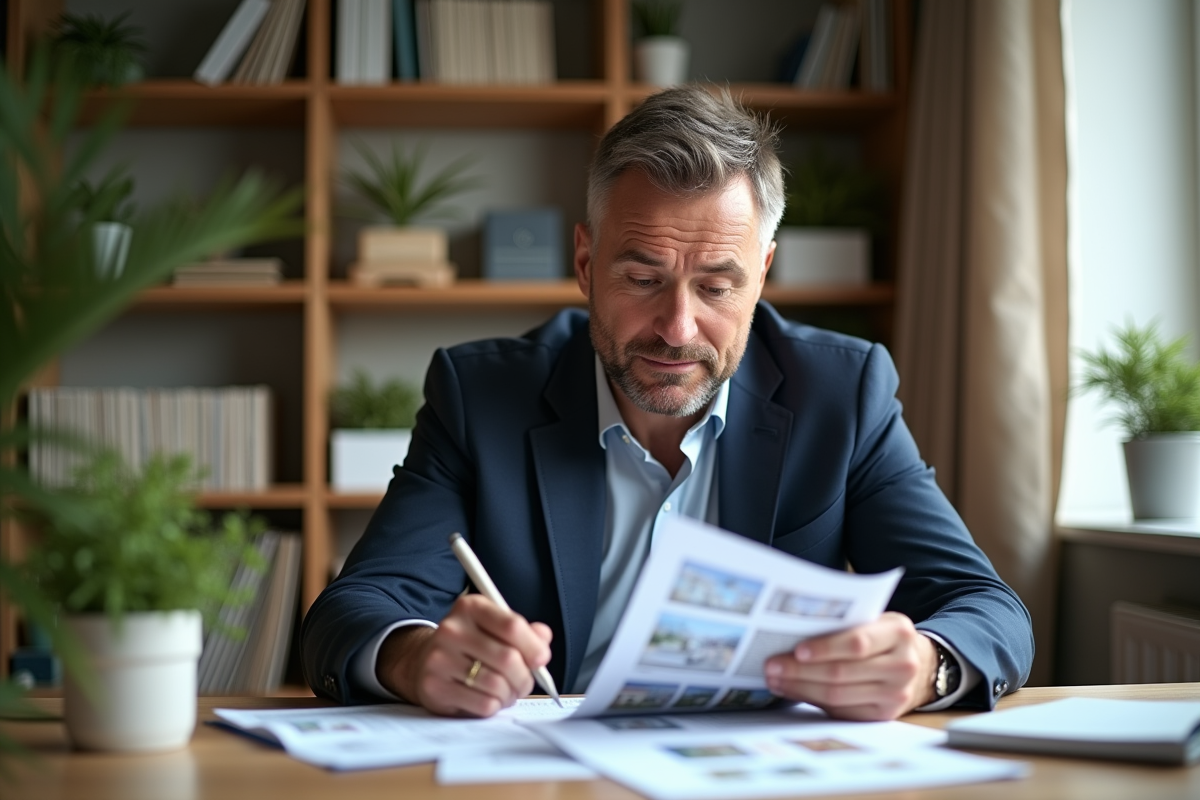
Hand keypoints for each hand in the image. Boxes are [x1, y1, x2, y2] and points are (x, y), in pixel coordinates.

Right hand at [376, 594, 552, 717]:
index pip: (512, 626)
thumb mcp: (494, 627)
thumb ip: (524, 631)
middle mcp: (452, 629)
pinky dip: (494, 706)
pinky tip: (488, 698)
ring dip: (510, 694)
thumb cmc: (469, 645)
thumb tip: (543, 640)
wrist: (422, 661)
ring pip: (497, 685)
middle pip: (508, 659)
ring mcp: (439, 659)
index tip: (541, 659)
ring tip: (506, 691)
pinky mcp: (434, 687)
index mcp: (470, 607)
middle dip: (525, 677)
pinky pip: (483, 704)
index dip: (533, 646)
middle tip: (525, 682)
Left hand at [763, 612, 938, 720]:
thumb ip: (845, 625)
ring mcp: (896, 694)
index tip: (797, 650)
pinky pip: (841, 711)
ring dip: (800, 687)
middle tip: (772, 666)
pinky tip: (793, 690)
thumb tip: (793, 634)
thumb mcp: (874, 620)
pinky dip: (812, 700)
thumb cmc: (882, 636)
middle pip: (842, 673)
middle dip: (801, 670)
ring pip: (838, 695)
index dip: (825, 648)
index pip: (857, 643)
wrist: (918, 663)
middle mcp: (903, 666)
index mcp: (898, 633)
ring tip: (775, 679)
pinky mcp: (884, 715)